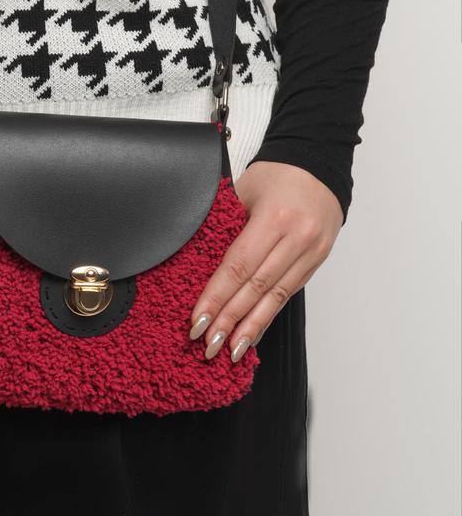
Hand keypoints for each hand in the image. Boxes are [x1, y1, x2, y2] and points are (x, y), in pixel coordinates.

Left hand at [189, 160, 343, 362]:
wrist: (318, 165)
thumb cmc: (277, 174)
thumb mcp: (245, 191)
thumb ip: (229, 226)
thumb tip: (204, 264)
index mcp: (275, 217)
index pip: (238, 265)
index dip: (217, 296)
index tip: (198, 320)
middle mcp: (296, 238)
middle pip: (256, 286)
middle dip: (229, 319)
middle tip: (208, 345)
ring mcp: (311, 251)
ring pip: (275, 296)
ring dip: (250, 327)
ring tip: (229, 350)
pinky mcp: (317, 261)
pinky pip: (289, 293)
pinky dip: (268, 315)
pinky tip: (252, 332)